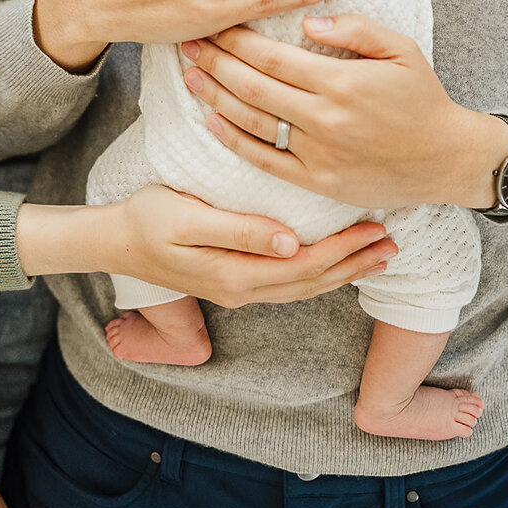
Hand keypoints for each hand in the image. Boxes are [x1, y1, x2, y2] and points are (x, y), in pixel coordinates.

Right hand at [15, 186, 396, 304]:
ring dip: (343, 270)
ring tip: (375, 254)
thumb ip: (241, 230)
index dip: (345, 249)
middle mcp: (245, 289)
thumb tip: (292, 241)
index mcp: (238, 273)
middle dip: (355, 262)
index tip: (375, 227)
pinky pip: (288, 282)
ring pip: (304, 286)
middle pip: (313, 280)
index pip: (307, 265)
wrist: (114, 241)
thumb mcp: (188, 218)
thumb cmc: (148, 218)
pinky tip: (331, 260)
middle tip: (392, 242)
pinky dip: (319, 272)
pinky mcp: (234, 280)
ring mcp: (240, 289)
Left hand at [181, 14, 507, 209]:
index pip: (271, 56)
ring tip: (190, 74)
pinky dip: (234, 140)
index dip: (235, 39)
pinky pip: (265, 160)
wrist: (447, 159)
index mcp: (341, 82)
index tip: (214, 22)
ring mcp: (318, 154)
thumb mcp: (401, 48)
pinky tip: (212, 120)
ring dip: (215, 97)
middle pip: (252, 86)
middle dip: (215, 61)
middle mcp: (324, 119)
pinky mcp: (316, 182)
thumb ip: (355, 29)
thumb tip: (308, 20)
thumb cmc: (423, 97)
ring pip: (251, 122)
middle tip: (187, 42)